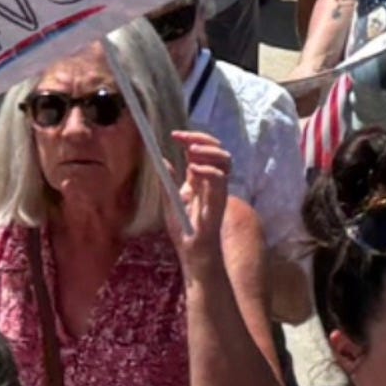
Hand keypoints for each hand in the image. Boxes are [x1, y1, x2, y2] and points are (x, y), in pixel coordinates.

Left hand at [171, 126, 232, 247]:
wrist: (191, 250)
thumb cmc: (183, 228)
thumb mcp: (170, 199)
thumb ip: (167, 179)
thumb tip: (160, 159)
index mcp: (199, 177)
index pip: (200, 149)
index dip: (190, 138)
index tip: (173, 135)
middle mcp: (211, 179)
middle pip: (216, 148)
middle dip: (201, 137)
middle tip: (183, 138)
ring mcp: (218, 188)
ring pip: (225, 158)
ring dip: (209, 150)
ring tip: (192, 149)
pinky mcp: (220, 199)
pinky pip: (221, 178)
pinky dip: (208, 169)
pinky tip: (193, 169)